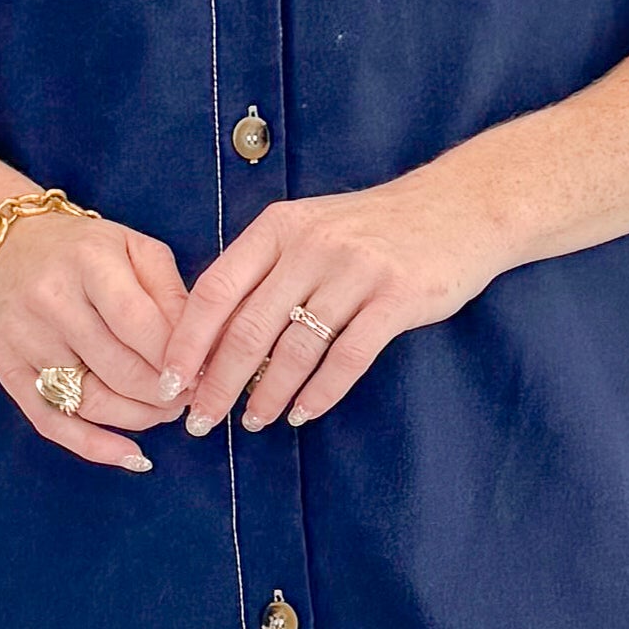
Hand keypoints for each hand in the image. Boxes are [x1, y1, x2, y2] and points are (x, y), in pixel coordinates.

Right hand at [0, 202, 190, 473]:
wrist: (3, 248)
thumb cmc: (80, 250)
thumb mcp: (133, 249)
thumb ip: (170, 293)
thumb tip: (203, 348)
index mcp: (88, 263)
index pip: (142, 326)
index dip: (178, 360)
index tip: (203, 373)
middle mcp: (51, 302)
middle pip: (121, 370)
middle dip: (166, 393)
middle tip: (189, 396)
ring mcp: (26, 340)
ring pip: (93, 401)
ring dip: (141, 417)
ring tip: (166, 411)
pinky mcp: (8, 371)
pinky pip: (53, 422)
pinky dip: (95, 446)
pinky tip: (132, 456)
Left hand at [162, 168, 498, 436]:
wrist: (459, 207)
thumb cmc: (373, 228)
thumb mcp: (308, 230)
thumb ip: (264, 271)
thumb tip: (210, 336)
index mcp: (278, 227)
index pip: (215, 289)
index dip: (187, 340)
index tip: (169, 380)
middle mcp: (311, 246)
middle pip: (248, 327)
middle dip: (217, 382)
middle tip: (200, 419)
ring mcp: (356, 271)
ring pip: (296, 348)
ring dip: (267, 394)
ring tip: (253, 421)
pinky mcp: (397, 297)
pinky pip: (348, 357)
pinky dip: (320, 392)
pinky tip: (302, 413)